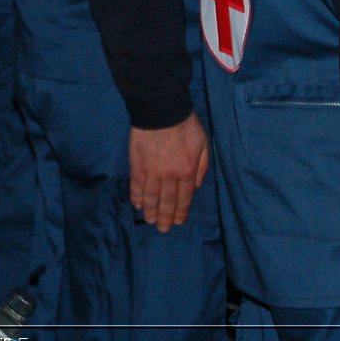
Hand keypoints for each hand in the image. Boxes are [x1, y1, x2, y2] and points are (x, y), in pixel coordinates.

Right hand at [128, 113, 208, 231]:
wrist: (161, 110)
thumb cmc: (185, 125)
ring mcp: (151, 171)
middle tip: (162, 229)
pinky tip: (137, 204)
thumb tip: (195, 186)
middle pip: (166, 201)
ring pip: (151, 196)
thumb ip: (201, 167)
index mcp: (187, 171)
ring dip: (150, 210)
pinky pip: (137, 184)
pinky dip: (137, 196)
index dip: (180, 211)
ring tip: (149, 221)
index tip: (178, 222)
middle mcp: (169, 176)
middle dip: (165, 217)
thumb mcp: (203, 144)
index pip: (184, 198)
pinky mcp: (137, 164)